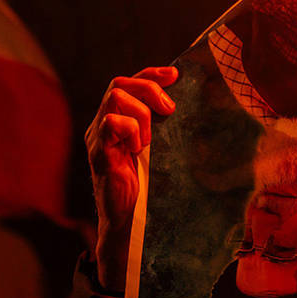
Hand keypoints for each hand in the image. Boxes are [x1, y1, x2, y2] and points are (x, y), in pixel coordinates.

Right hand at [85, 66, 176, 290]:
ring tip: (150, 140)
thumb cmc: (148, 190)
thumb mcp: (161, 152)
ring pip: (114, 97)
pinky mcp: (98, 153)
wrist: (131, 224)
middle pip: (118, 83)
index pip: (128, 82)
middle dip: (148, 88)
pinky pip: (111, 124)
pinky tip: (138, 151)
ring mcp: (98, 138)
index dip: (151, 73)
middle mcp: (103, 125)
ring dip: (141, 113)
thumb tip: (198, 111)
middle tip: (169, 109)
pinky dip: (131, 130)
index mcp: (118, 121)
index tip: (175, 74)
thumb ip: (167, 131)